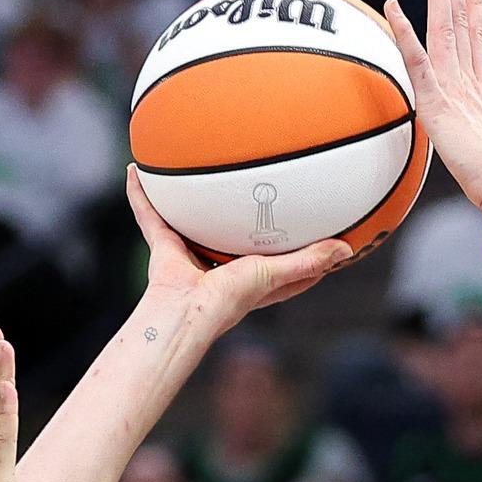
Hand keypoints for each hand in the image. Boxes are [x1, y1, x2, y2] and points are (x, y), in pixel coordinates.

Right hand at [126, 168, 349, 332]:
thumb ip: (309, 262)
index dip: (289, 246)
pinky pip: (149, 215)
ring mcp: (187, 254)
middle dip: (238, 216)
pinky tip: (135, 170)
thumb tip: (346, 250)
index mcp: (246, 277)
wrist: (185, 311)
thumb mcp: (275, 275)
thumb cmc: (228, 301)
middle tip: (255, 185)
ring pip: (187, 220)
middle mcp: (216, 265)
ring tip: (190, 171)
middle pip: (228, 235)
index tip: (308, 226)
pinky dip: (140, 195)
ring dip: (186, 200)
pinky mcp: (162, 247)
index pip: (273, 261)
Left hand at [381, 0, 481, 217]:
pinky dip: (405, 31)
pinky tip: (394, 5)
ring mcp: (457, 89)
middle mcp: (471, 83)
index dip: (473, 7)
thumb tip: (479, 165)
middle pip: (463, 22)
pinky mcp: (440, 103)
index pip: (475, 40)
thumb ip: (477, 152)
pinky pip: (418, 59)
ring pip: (446, 29)